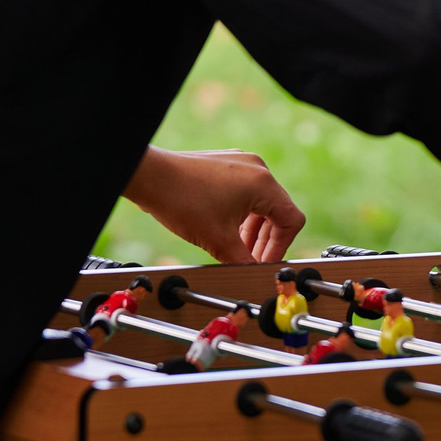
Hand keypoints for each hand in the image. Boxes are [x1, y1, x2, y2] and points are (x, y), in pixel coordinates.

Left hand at [122, 148, 305, 263]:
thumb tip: (256, 277)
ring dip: (251, 230)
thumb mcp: (218, 241)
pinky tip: (225, 230)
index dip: (280, 248)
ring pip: (259, 203)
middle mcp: (256, 168)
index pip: (291, 220)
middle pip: (276, 212)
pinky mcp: (225, 164)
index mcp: (263, 183)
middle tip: (250, 261)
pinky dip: (240, 215)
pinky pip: (244, 192)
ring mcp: (240, 163)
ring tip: (235, 249)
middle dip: (264, 241)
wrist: (149, 178)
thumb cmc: (181, 201)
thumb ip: (244, 262)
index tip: (264, 263)